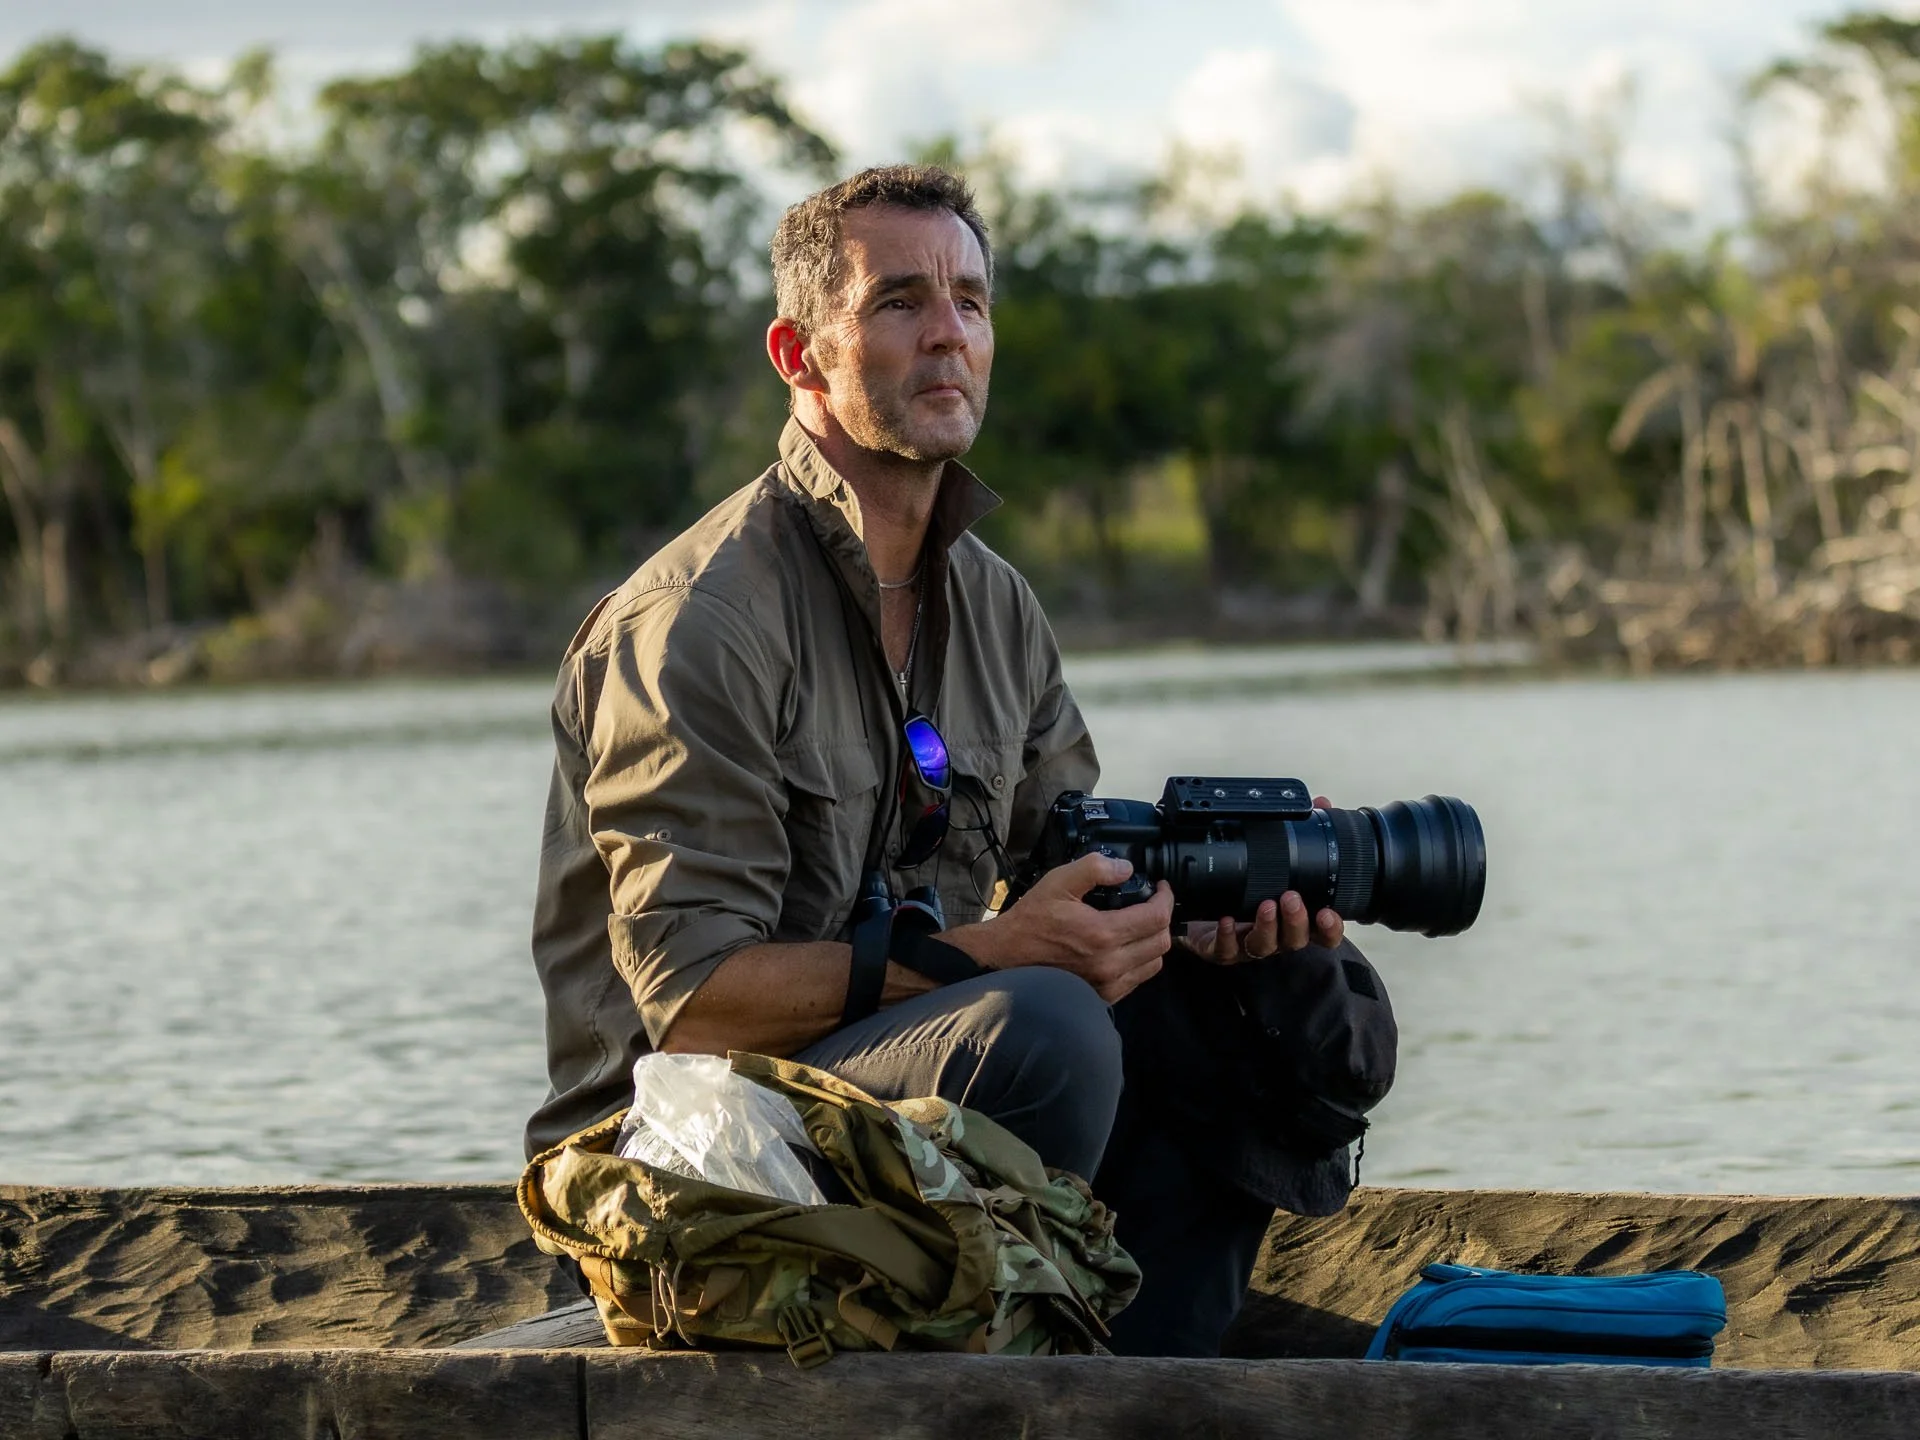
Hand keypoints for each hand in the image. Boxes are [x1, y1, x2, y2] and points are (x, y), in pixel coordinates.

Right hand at [944, 851, 1172, 1003]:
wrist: (1006, 957)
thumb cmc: (1030, 921)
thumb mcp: (1058, 882)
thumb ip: (1094, 868)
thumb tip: (1126, 869)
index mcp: (1103, 934)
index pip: (1157, 918)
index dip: (1165, 899)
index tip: (1161, 888)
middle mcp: (1111, 964)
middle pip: (1162, 942)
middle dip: (1162, 918)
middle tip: (1151, 904)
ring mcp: (1108, 984)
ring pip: (1154, 963)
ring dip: (1153, 941)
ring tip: (1140, 925)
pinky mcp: (1103, 997)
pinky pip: (1138, 979)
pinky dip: (1140, 961)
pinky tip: (1125, 947)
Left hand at [1178, 794, 1344, 962]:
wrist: (1204, 918)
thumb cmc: (1248, 894)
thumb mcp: (1278, 864)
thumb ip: (1304, 834)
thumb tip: (1323, 804)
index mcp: (1293, 920)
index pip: (1322, 931)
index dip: (1330, 927)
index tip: (1329, 913)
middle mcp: (1275, 935)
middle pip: (1296, 938)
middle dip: (1297, 920)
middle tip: (1292, 898)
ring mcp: (1248, 944)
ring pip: (1264, 944)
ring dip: (1267, 925)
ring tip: (1266, 905)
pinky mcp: (1221, 949)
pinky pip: (1225, 948)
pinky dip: (1226, 936)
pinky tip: (1227, 920)